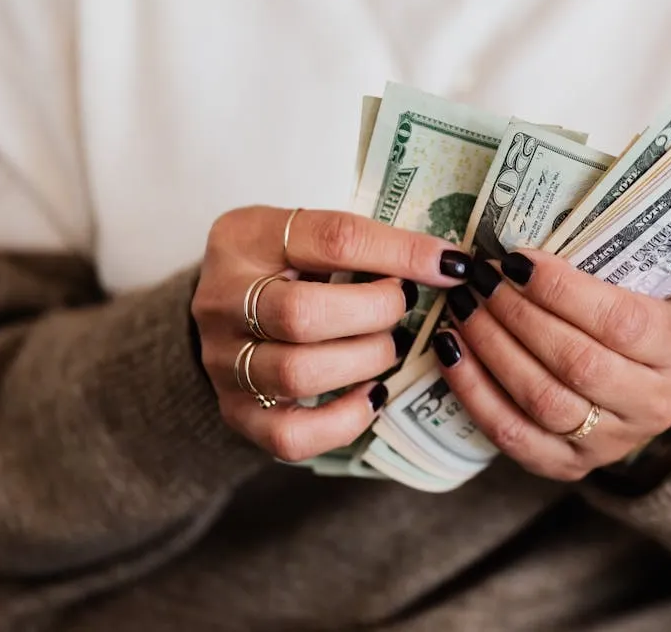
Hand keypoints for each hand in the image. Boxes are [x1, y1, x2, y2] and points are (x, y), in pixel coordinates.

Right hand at [190, 206, 470, 461]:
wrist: (227, 313)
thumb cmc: (285, 268)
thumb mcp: (309, 235)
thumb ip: (365, 244)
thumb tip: (448, 264)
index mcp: (246, 238)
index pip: (332, 238)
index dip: (400, 253)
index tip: (449, 265)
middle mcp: (222, 299)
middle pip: (302, 315)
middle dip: (374, 313)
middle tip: (402, 307)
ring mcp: (223, 362)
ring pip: (297, 374)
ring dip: (365, 361)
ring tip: (387, 347)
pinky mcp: (236, 413)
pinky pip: (290, 435)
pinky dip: (344, 421)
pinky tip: (373, 395)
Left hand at [432, 248, 670, 481]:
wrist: (647, 382)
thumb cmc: (636, 313)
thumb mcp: (642, 282)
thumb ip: (603, 261)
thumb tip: (524, 235)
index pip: (621, 322)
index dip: (562, 290)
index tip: (515, 260)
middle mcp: (656, 404)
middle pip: (577, 363)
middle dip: (517, 317)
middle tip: (479, 279)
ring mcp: (614, 443)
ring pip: (543, 400)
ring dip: (492, 349)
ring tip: (463, 308)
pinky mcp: (569, 466)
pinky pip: (513, 435)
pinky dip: (475, 392)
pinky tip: (451, 352)